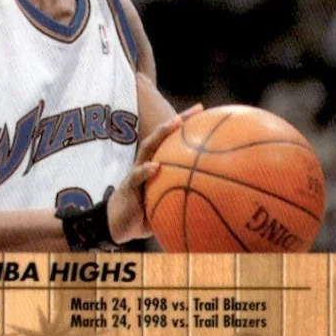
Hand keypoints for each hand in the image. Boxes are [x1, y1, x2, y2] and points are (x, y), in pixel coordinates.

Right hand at [107, 104, 203, 242]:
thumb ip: (185, 200)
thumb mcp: (168, 206)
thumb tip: (216, 204)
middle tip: (197, 109)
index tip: (205, 113)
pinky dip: (145, 171)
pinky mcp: (128, 186)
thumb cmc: (146, 215)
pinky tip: (155, 167)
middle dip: (178, 120)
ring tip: (175, 123)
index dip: (188, 127)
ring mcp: (136, 173)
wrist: (118, 226)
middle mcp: (147, 164)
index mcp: (157, 166)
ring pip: (148, 148)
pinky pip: (136, 176)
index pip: (172, 142)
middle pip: (162, 136)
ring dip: (161, 134)